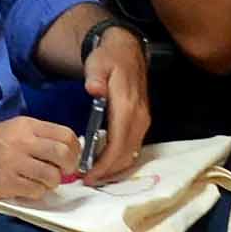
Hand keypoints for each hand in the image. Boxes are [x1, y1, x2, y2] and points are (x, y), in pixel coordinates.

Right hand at [0, 114, 86, 206]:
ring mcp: (12, 164)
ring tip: (41, 180)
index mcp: (26, 126)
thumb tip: (71, 152)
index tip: (72, 157)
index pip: (65, 135)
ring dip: (52, 182)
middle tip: (63, 172)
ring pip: (52, 177)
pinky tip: (27, 186)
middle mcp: (21, 142)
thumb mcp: (16, 129)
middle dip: (69, 167)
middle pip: (63, 155)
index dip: (76, 149)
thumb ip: (42, 137)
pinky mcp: (5, 183)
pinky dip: (36, 192)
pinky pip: (36, 191)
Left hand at [77, 31, 153, 183]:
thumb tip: (94, 89)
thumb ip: (95, 76)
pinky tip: (105, 165)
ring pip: (131, 154)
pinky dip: (120, 160)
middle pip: (126, 154)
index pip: (118, 143)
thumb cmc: (109, 58)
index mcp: (128, 106)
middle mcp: (140, 118)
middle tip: (87, 181)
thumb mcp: (98, 62)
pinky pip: (133, 148)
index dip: (104, 163)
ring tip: (94, 177)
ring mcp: (143, 121)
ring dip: (115, 169)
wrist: (128, 50)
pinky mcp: (142, 123)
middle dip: (108, 172)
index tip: (88, 175)